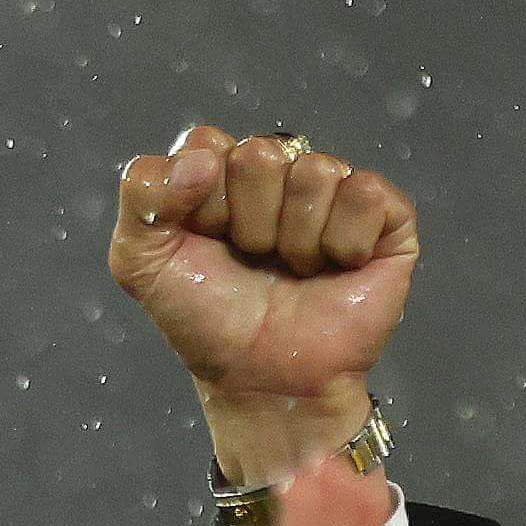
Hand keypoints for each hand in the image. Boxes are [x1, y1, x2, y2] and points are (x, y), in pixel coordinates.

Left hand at [111, 123, 419, 484]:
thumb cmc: (208, 323)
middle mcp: (279, 173)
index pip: (206, 144)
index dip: (199, 201)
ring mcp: (333, 190)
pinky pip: (363, 193)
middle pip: (259, 153)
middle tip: (251, 260)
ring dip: (293, 239)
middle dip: (246, 222)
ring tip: (293, 271)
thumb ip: (141, 196)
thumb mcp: (140, 263)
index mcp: (221, 173)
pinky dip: (342, 243)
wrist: (263, 381)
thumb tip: (199, 158)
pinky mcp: (385, 215)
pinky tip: (335, 268)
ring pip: (313, 173)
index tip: (202, 242)